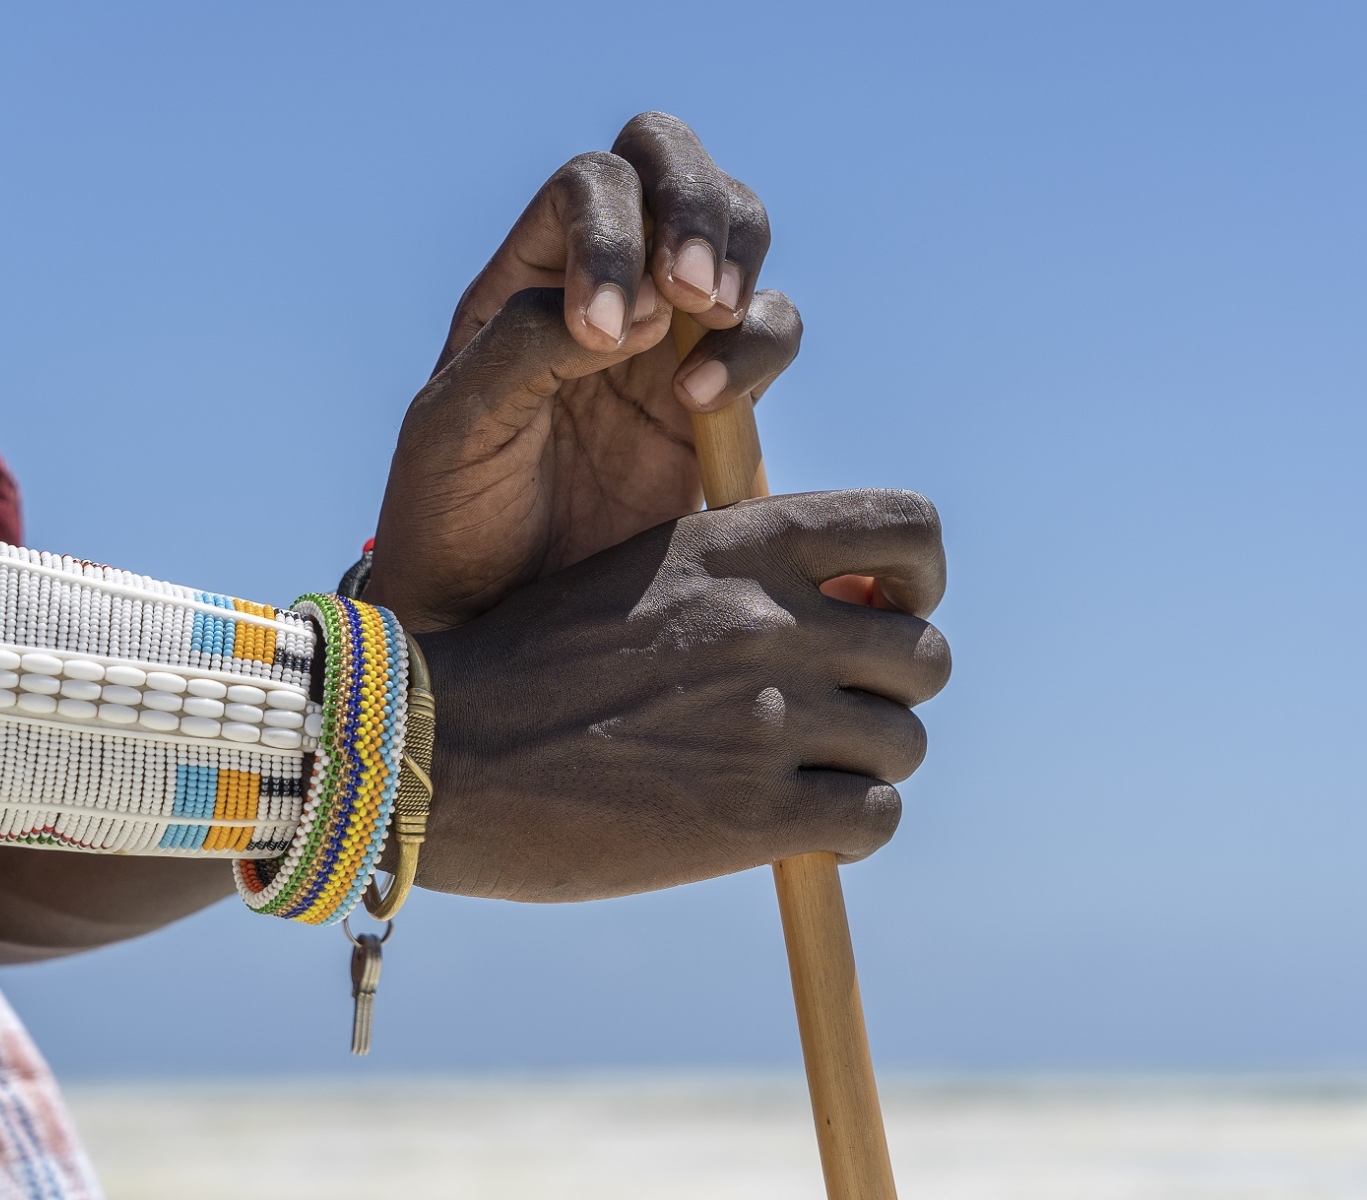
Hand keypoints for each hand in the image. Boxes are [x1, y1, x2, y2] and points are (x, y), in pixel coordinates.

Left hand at [364, 112, 802, 631]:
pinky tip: (707, 403)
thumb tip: (637, 313)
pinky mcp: (722, 399)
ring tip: (707, 328)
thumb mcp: (455, 428)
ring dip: (737, 260)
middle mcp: (605, 283)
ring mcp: (669, 336)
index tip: (600, 332)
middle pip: (672, 166)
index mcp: (528, 275)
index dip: (612, 232)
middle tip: (693, 292)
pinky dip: (759, 344)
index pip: (589, 187)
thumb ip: (524, 350)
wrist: (495, 618)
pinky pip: (769, 329)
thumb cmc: (452, 515)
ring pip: (737, 230)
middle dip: (697, 205)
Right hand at [413, 489, 949, 900]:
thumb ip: (740, 573)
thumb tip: (852, 604)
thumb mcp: (639, 576)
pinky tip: (801, 835)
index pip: (911, 531)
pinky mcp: (757, 814)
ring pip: (905, 742)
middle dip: (888, 692)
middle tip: (832, 718)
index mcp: (740, 545)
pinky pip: (876, 818)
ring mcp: (768, 717)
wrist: (442, 754)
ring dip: (867, 767)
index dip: (918, 580)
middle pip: (924, 653)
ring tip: (805, 781)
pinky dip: (851, 832)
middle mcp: (769, 620)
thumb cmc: (532, 666)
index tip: (882, 614)